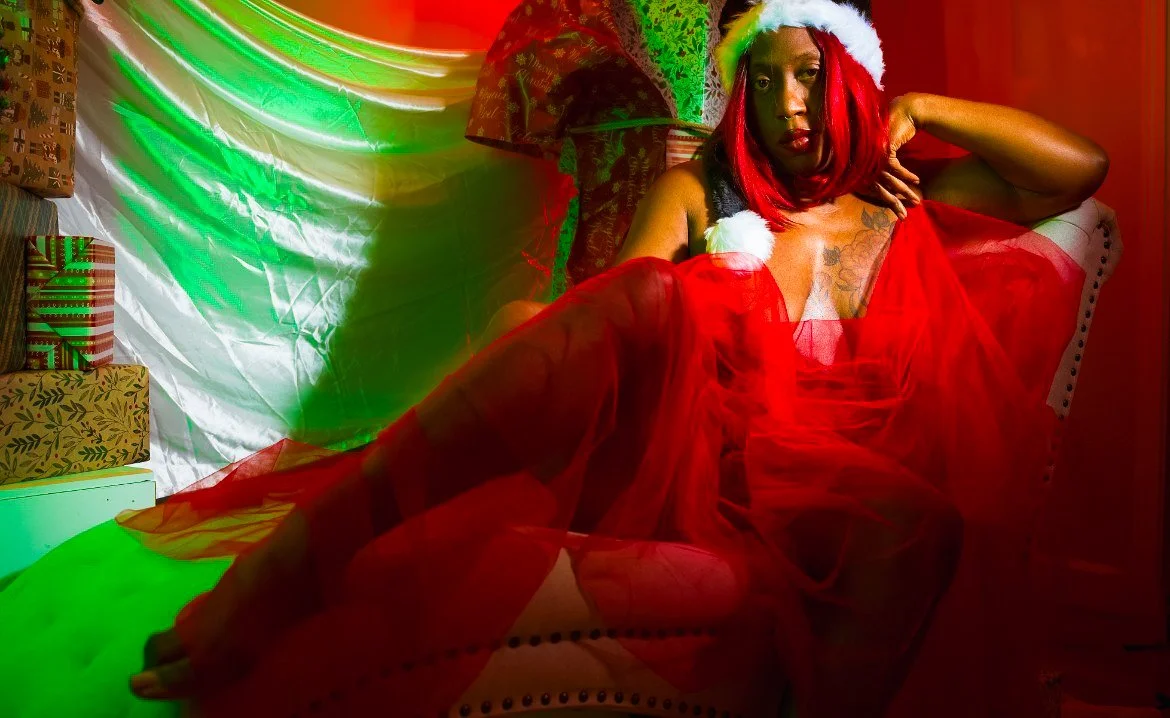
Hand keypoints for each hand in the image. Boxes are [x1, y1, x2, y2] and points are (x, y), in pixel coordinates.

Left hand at [865, 94, 923, 218]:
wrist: (904, 110)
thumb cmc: (897, 129)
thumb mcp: (888, 148)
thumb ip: (884, 161)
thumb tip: (886, 177)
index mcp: (864, 161)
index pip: (872, 186)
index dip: (885, 200)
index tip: (897, 210)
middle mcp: (866, 159)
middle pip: (878, 187)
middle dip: (892, 202)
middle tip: (904, 215)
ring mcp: (874, 154)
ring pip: (887, 179)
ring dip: (902, 190)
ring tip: (914, 199)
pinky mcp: (884, 148)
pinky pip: (894, 167)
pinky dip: (905, 174)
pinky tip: (916, 180)